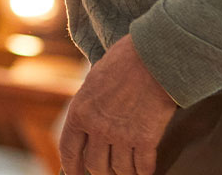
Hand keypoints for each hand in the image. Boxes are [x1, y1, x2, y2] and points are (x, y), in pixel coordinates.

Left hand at [60, 34, 178, 174]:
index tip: (75, 174)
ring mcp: (121, 135)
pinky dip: (143, 172)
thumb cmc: (124, 63)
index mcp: (80, 111)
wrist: (152, 58)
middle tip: (108, 170)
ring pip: (119, 170)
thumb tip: (88, 126)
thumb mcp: (93, 82)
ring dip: (124, 173)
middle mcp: (97, 127)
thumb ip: (89, 107)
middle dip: (101, 170)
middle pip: (95, 165)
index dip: (71, 167)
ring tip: (127, 170)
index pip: (68, 150)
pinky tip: (144, 169)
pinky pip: (142, 168)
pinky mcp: (145, 139)